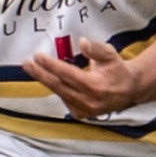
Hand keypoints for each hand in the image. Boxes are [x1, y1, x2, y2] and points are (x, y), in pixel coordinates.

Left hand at [25, 36, 140, 120]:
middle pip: (58, 86)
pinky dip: (57, 88)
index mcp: (96, 86)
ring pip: (59, 93)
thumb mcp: (110, 54)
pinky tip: (50, 78)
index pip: (67, 74)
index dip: (51, 65)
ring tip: (33, 67)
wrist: (130, 90)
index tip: (37, 56)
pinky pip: (63, 98)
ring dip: (45, 80)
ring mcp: (84, 110)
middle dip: (40, 73)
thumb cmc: (117, 69)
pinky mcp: (81, 114)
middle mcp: (88, 101)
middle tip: (26, 63)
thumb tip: (82, 42)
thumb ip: (96, 48)